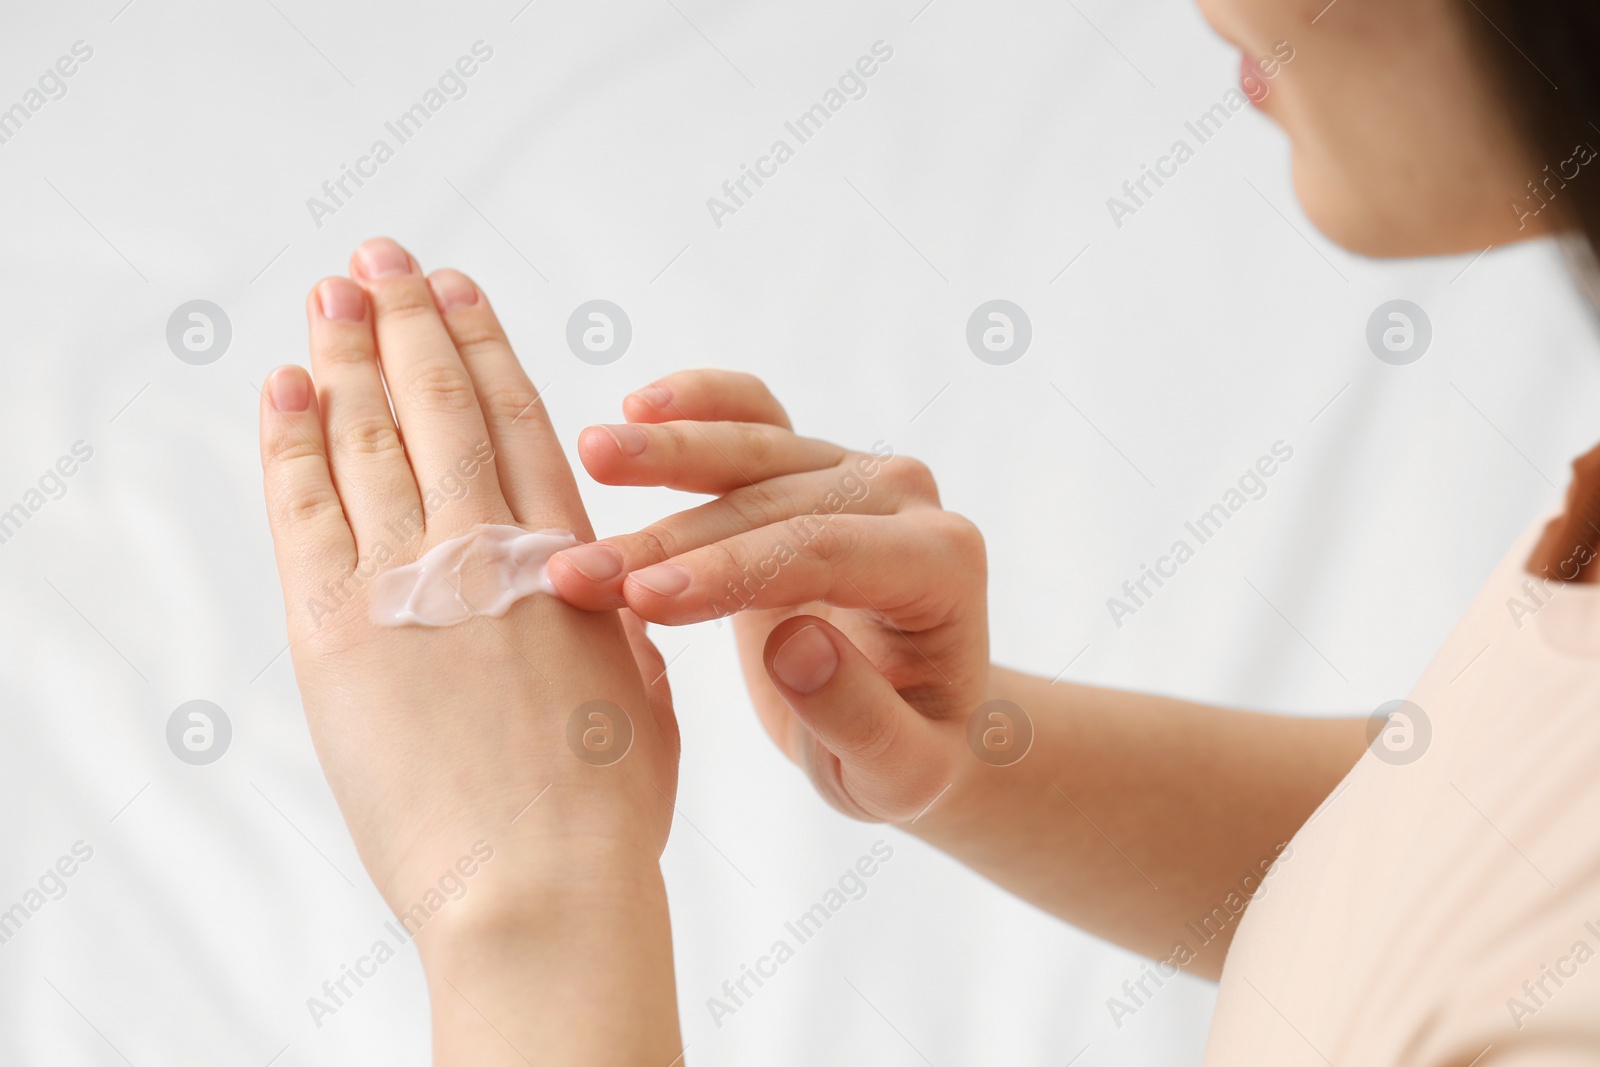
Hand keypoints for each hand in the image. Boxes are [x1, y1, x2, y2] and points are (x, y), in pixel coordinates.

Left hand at [258, 239, 679, 1063]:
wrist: (539, 883)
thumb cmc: (606, 807)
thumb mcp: (642, 692)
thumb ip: (612, 618)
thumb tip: (597, 584)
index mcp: (571, 554)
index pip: (517, 419)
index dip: (483, 345)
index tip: (459, 292)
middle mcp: (487, 543)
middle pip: (436, 402)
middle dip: (407, 319)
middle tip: (382, 259)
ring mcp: (407, 578)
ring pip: (368, 434)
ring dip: (346, 353)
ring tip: (331, 294)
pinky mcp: (338, 628)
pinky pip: (304, 507)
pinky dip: (292, 439)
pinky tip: (286, 387)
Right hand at [547, 370, 989, 823]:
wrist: (917, 721)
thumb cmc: (909, 754)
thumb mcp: (899, 774)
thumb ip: (860, 718)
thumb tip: (795, 644)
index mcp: (942, 566)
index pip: (824, 555)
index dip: (729, 573)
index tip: (644, 601)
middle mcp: (907, 501)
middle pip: (776, 499)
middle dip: (670, 537)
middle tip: (574, 569)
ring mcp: (857, 475)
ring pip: (756, 447)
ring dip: (665, 454)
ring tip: (590, 455)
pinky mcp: (811, 467)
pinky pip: (756, 416)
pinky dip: (700, 402)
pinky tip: (637, 404)